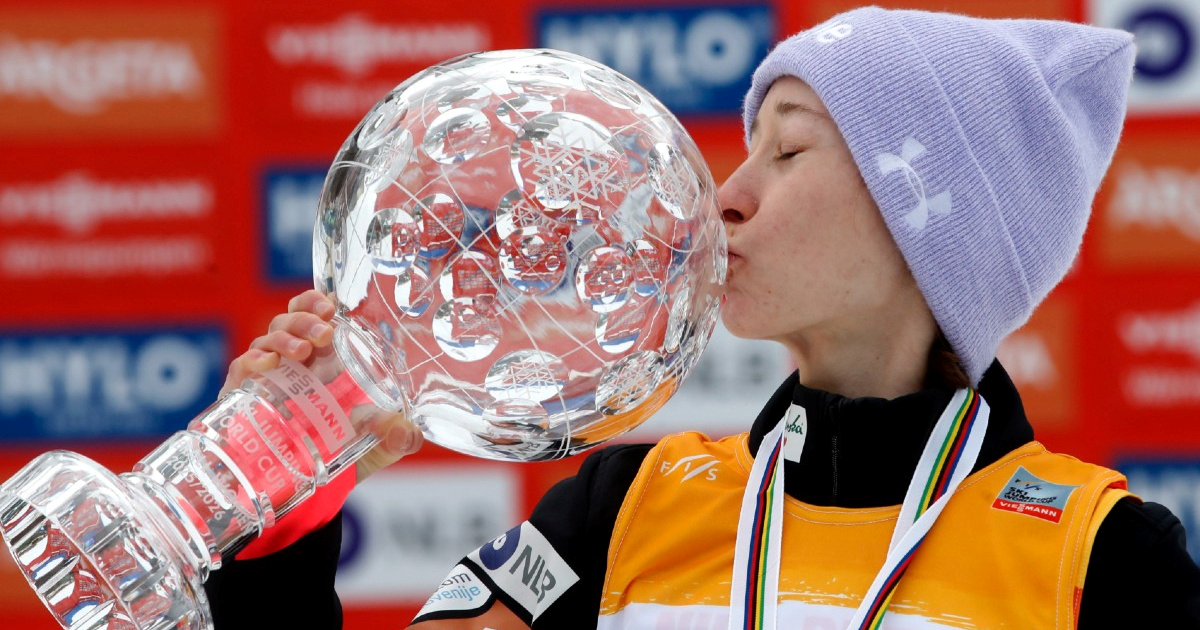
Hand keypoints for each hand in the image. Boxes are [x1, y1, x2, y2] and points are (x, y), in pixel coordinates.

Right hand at [223, 290, 422, 481]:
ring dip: (285, 337)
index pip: (317, 316)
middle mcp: (296, 362)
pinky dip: (252, 360)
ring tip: (303, 350)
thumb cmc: (342, 456)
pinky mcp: (245, 396)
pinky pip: (242, 368)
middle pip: (292, 320)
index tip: (332, 304)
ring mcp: (270, 376)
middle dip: (306, 318)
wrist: (304, 492)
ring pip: (269, 338)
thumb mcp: (376, 446)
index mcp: (326, 360)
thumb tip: (406, 433)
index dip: (319, 302)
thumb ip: (396, 437)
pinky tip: (266, 364)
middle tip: (325, 334)